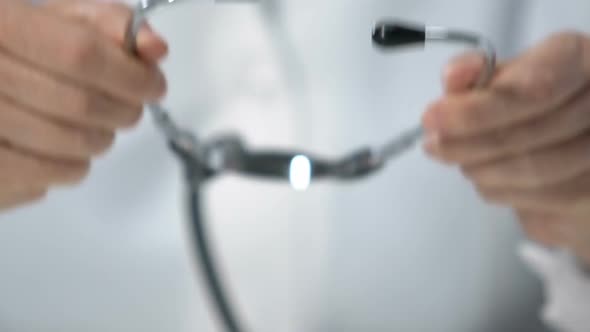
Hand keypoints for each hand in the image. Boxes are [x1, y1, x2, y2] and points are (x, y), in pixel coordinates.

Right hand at [0, 0, 166, 210]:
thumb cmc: (26, 47)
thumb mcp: (62, 20)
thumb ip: (110, 25)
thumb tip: (156, 48)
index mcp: (3, 26)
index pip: (81, 56)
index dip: (129, 76)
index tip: (154, 86)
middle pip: (80, 105)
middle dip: (123, 111)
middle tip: (129, 109)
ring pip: (71, 146)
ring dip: (100, 139)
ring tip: (93, 126)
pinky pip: (50, 178)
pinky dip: (72, 167)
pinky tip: (63, 149)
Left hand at [422, 32, 589, 264]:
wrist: (569, 141)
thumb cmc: (529, 104)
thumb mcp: (501, 78)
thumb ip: (475, 77)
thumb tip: (453, 76)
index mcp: (579, 60)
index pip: (534, 86)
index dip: (477, 109)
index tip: (432, 118)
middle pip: (533, 132)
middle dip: (470, 143)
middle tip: (434, 145)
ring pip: (538, 170)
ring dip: (484, 171)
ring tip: (462, 163)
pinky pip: (544, 200)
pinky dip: (504, 192)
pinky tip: (489, 179)